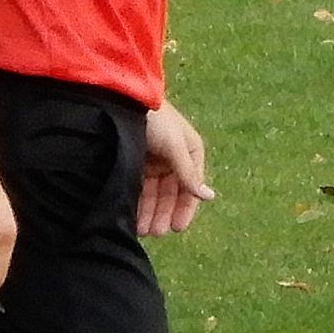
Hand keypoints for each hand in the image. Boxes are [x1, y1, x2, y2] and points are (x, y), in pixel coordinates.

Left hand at [136, 102, 216, 237]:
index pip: (190, 187)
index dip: (184, 209)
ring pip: (153, 193)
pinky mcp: (134, 161)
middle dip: (163, 213)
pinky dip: (136, 201)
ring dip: (149, 211)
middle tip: (155, 233)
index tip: (176, 228)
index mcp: (190, 153)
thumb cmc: (155, 120)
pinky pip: (137, 186)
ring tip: (141, 230)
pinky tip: (131, 215)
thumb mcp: (175, 146)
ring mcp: (153, 161)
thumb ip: (189, 173)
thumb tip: (210, 197)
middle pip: (170, 193)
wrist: (123, 98)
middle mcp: (173, 160)